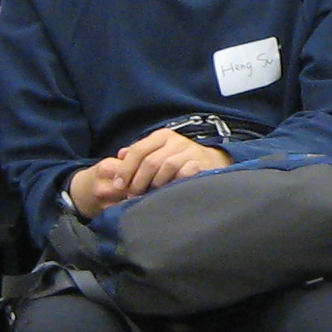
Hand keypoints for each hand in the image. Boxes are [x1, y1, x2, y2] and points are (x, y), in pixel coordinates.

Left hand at [71, 128, 231, 215]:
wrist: (212, 161)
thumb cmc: (179, 160)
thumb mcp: (158, 152)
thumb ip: (139, 154)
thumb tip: (119, 155)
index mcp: (161, 136)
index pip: (138, 151)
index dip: (125, 169)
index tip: (118, 185)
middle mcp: (176, 141)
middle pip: (150, 161)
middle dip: (137, 181)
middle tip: (132, 195)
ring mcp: (190, 151)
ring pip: (166, 167)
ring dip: (155, 184)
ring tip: (150, 194)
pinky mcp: (202, 163)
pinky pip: (185, 173)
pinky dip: (175, 183)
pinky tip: (169, 192)